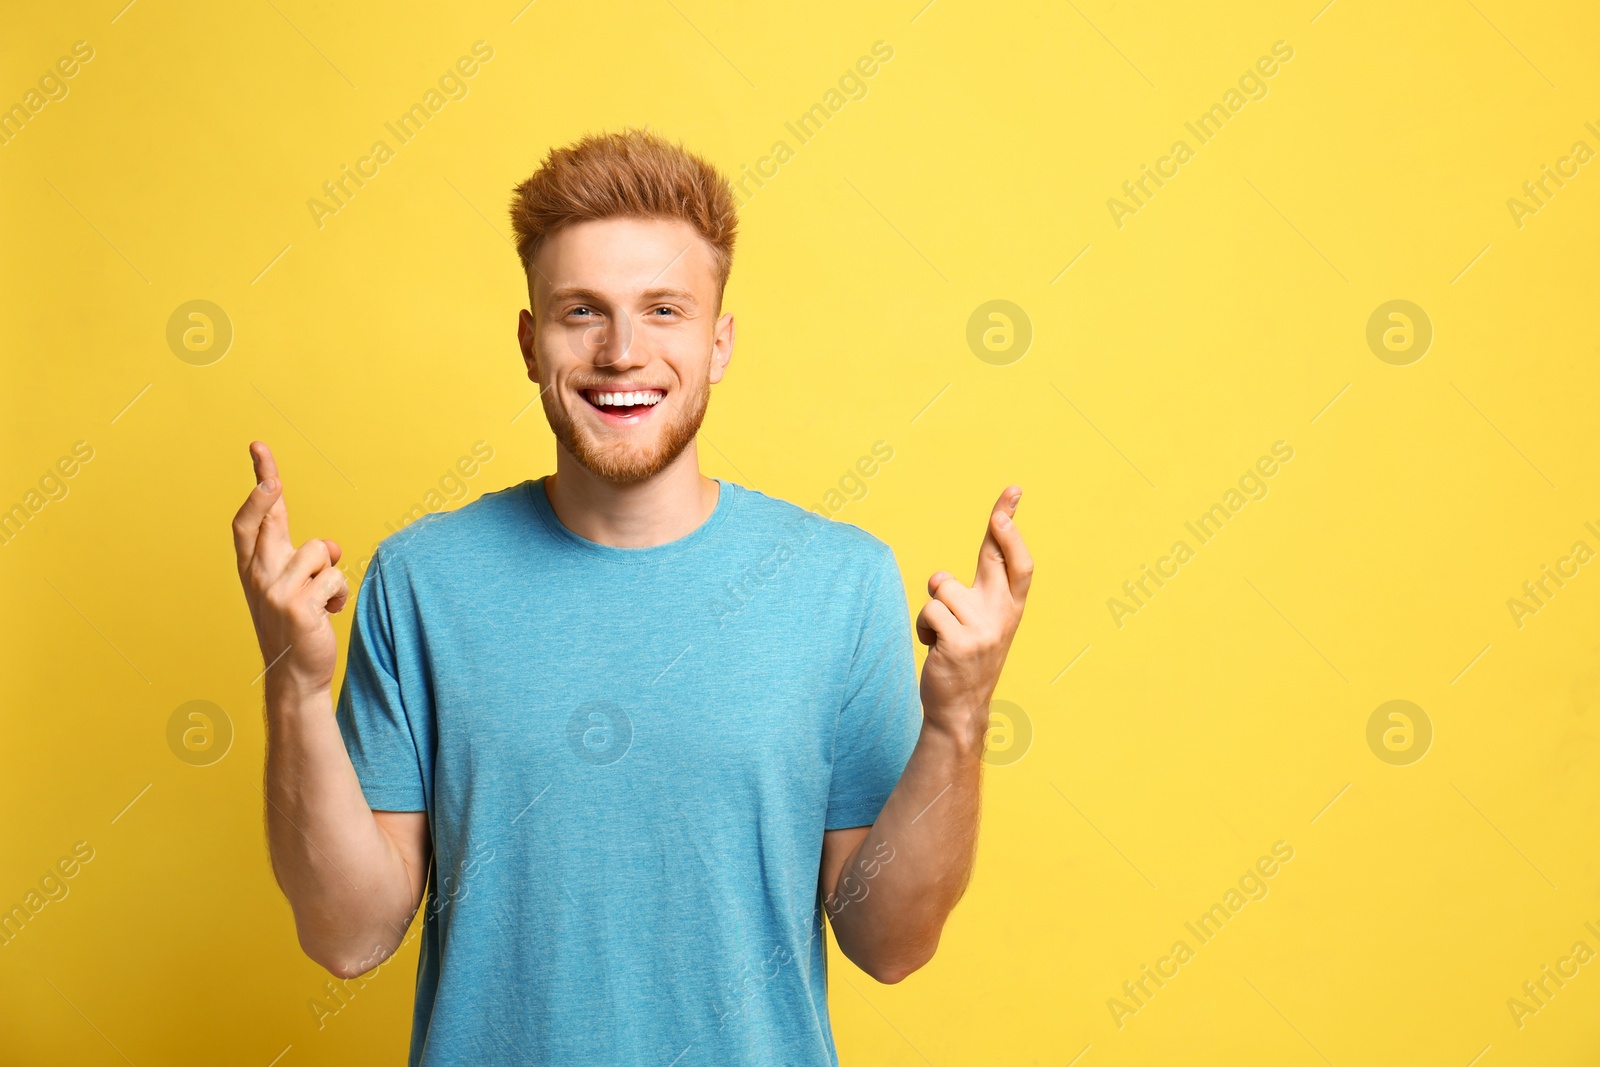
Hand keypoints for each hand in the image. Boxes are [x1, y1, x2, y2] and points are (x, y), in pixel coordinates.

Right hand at [231, 442, 348, 695]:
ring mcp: (275, 591)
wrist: (295, 673)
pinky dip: (340, 594)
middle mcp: (258, 576)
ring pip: (319, 551)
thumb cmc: (296, 625)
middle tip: (271, 478)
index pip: (250, 520)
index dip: (257, 485)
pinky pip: (334, 578)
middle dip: (268, 493)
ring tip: (323, 599)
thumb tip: (327, 546)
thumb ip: (305, 559)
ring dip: (331, 573)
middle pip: (266, 522)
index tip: (259, 450)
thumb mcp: (294, 587)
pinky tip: (328, 614)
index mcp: (254, 568)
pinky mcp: (297, 607)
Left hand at [915, 486, 1031, 743]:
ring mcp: (982, 631)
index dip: (1012, 531)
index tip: (1011, 499)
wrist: (959, 709)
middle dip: (1001, 529)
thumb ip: (972, 594)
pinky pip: (930, 612)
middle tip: (1000, 511)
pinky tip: (932, 646)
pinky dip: (924, 627)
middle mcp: (1002, 617)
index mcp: (1009, 610)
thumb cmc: (963, 660)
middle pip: (998, 561)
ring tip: (940, 633)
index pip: (1017, 563)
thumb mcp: (979, 625)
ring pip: (943, 587)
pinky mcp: (960, 644)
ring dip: (933, 607)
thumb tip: (946, 573)